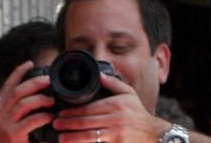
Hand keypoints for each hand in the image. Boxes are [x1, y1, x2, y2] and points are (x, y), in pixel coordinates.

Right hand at [0, 61, 55, 142]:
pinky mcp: (12, 136)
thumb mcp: (16, 124)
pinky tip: (50, 117)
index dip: (19, 72)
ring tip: (52, 100)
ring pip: (23, 102)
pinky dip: (42, 116)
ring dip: (40, 98)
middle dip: (35, 82)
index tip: (30, 63)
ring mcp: (4, 125)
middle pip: (17, 91)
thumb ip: (24, 110)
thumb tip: (43, 94)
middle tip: (49, 80)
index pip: (8, 85)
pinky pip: (29, 120)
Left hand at [50, 73, 165, 142]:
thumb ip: (113, 83)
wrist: (153, 134)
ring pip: (91, 135)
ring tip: (61, 137)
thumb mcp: (129, 94)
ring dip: (74, 137)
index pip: (90, 108)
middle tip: (56, 124)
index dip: (73, 111)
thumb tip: (99, 74)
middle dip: (69, 123)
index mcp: (116, 104)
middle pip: (87, 121)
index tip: (61, 113)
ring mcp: (117, 133)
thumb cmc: (138, 114)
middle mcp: (116, 118)